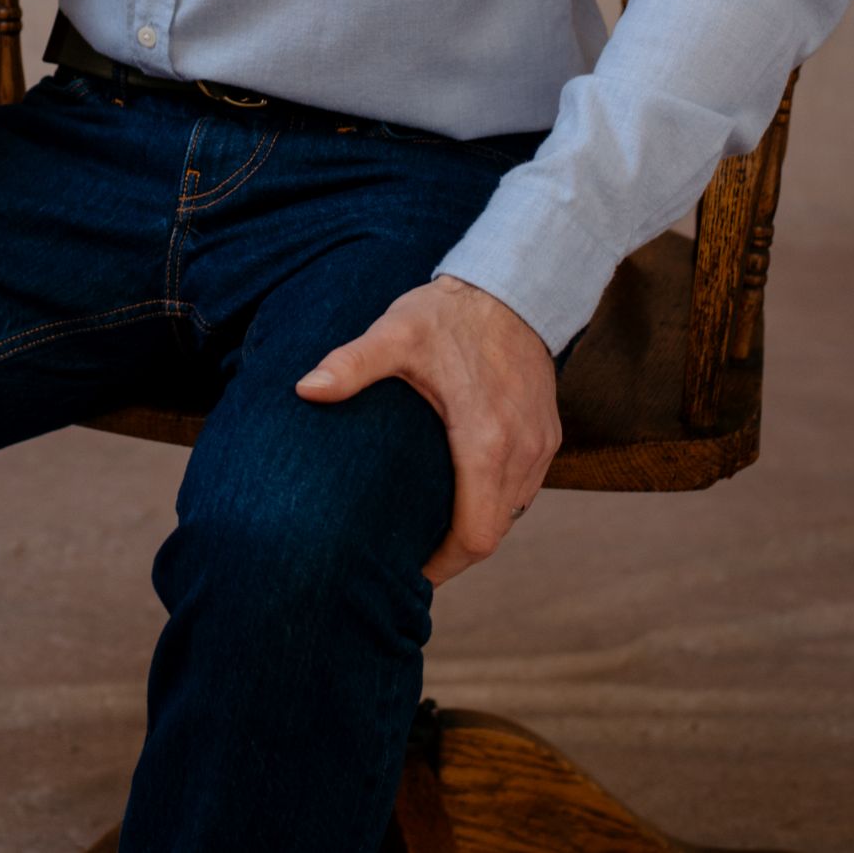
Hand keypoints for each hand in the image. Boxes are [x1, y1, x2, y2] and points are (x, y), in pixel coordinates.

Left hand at [294, 273, 560, 586]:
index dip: (444, 565)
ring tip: (431, 524)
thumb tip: (305, 389)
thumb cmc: (449, 314)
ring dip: (477, 523)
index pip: (475, 536)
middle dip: (454, 551)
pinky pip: (525, 487)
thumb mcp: (395, 334)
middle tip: (410, 553)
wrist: (514, 284)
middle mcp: (522, 453)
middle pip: (493, 534)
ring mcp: (540, 445)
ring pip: (511, 512)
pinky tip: (463, 488)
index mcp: (486, 442)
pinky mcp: (549, 434)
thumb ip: (352, 365)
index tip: (410, 570)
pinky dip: (497, 498)